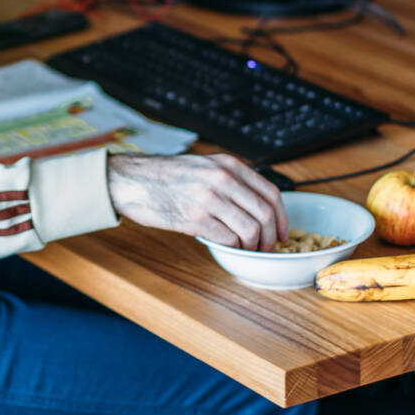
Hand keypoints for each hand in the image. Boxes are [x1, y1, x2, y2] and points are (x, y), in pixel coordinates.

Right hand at [107, 154, 287, 250]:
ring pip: (250, 230)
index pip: (271, 193)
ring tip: (245, 249)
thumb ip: (230, 179)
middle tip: (266, 247)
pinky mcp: (195, 219)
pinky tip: (225, 245)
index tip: (282, 232)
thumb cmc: (165, 176)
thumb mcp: (203, 165)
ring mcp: (209, 199)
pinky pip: (228, 239)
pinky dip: (232, 247)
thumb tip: (256, 204)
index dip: (282, 218)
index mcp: (228, 165)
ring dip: (252, 246)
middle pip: (265, 214)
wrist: (131, 181)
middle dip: (271, 237)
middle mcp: (222, 179)